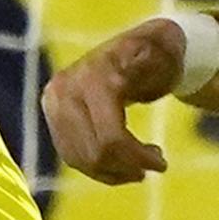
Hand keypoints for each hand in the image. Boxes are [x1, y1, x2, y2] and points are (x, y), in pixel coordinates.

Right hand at [42, 19, 189, 183]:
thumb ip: (161, 54)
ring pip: (79, 159)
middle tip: (155, 164)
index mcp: (94, 77)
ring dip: (113, 171)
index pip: (111, 137)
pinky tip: (121, 163)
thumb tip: (147, 57)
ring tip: (139, 165)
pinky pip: (71, 155)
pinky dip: (98, 167)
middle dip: (126, 167)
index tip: (162, 164)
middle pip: (93, 153)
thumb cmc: (156, 53)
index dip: (137, 157)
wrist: (130, 48)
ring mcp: (54, 102)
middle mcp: (66, 89)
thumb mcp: (166, 51)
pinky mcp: (52, 114)